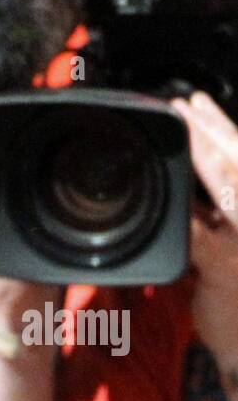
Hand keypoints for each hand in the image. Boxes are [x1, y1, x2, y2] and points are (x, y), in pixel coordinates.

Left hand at [170, 92, 237, 367]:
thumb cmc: (233, 297)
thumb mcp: (222, 249)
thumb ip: (208, 218)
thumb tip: (183, 189)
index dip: (223, 128)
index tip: (198, 104)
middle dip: (214, 126)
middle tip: (187, 103)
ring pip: (229, 183)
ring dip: (205, 150)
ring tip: (183, 124)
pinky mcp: (225, 266)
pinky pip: (199, 230)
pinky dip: (183, 209)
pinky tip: (169, 191)